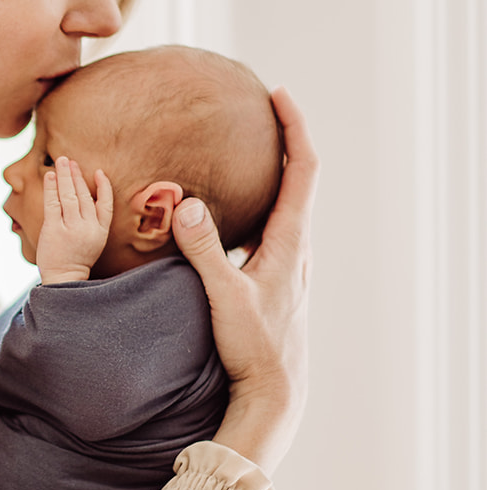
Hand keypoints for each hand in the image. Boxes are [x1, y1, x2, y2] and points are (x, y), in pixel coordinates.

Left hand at [35, 156, 113, 283]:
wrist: (64, 277)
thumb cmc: (76, 257)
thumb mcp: (94, 240)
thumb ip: (93, 221)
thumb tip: (84, 196)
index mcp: (101, 230)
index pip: (107, 204)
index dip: (104, 186)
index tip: (99, 172)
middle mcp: (88, 227)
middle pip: (84, 195)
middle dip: (77, 175)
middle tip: (70, 161)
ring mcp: (71, 228)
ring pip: (69, 195)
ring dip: (65, 176)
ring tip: (61, 162)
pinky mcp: (54, 229)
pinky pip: (53, 203)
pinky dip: (52, 188)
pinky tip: (50, 176)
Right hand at [171, 88, 317, 473]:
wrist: (273, 395)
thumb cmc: (253, 348)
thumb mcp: (222, 295)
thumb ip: (202, 248)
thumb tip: (187, 203)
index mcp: (290, 242)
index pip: (302, 169)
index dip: (293, 127)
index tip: (277, 94)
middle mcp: (296, 249)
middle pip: (298, 180)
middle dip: (283, 141)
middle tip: (262, 111)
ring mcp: (289, 267)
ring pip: (285, 207)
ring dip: (272, 176)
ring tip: (247, 154)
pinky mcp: (276, 284)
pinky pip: (269, 231)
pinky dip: (257, 208)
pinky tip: (231, 218)